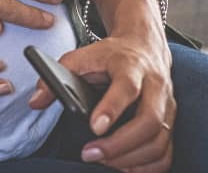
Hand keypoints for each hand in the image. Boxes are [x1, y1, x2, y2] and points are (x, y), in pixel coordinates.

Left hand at [27, 34, 174, 172]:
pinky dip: (147, 167)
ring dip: (130, 159)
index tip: (94, 127)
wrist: (143, 47)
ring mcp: (168, 106)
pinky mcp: (171, 122)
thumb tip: (36, 102)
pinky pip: (166, 152)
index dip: (112, 108)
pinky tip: (124, 167)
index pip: (127, 87)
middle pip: (150, 120)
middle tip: (90, 154)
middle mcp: (155, 86)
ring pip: (159, 140)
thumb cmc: (110, 56)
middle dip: (120, 144)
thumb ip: (54, 77)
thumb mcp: (79, 57)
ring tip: (102, 162)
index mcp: (131, 66)